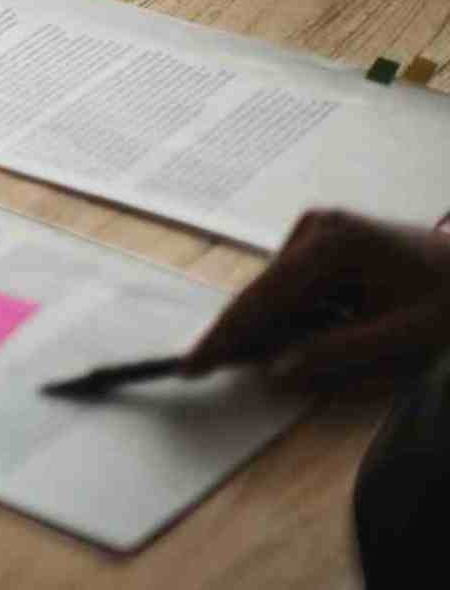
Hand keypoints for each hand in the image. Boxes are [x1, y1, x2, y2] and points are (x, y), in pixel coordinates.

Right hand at [185, 209, 449, 388]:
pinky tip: (323, 330)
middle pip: (264, 291)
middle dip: (245, 334)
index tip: (190, 364)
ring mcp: (321, 227)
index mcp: (335, 243)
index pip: (264, 297)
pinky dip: (296, 313)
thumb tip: (277, 370)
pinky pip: (294, 283)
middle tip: (212, 367)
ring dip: (280, 326)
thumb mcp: (405, 337)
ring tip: (316, 347)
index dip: (226, 335)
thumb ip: (339, 353)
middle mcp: (320, 225)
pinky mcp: (326, 237)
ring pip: (277, 290)